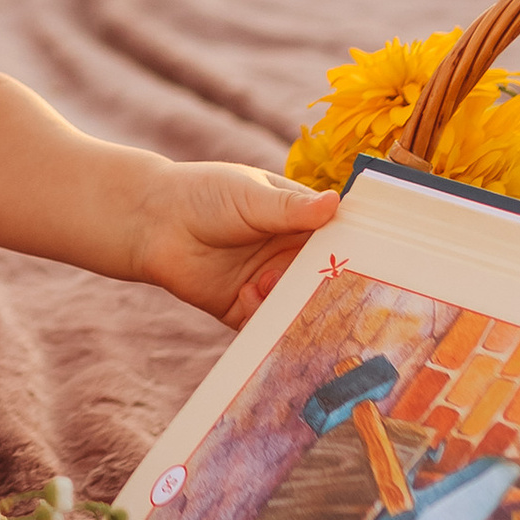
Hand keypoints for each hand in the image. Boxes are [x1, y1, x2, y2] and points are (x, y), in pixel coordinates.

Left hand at [131, 164, 335, 325]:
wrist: (151, 222)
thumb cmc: (203, 195)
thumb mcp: (250, 196)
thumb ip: (291, 208)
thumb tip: (336, 203)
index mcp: (298, 221)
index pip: (336, 239)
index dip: (352, 251)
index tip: (367, 261)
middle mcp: (288, 255)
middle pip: (322, 278)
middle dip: (326, 285)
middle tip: (326, 286)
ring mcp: (268, 283)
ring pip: (297, 304)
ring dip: (292, 301)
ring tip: (268, 282)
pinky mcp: (243, 308)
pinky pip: (265, 324)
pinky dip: (265, 319)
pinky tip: (249, 295)